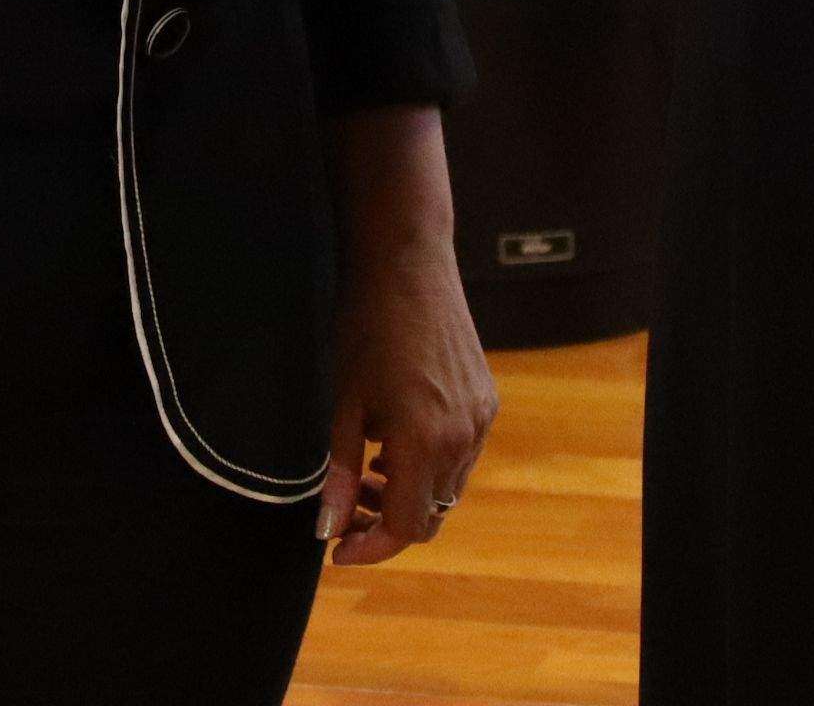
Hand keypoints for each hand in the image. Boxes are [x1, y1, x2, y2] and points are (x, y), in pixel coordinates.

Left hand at [319, 210, 497, 566]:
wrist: (407, 264)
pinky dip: (430, 464)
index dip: (370, 547)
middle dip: (387, 523)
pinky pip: (462, 454)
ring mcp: (481, 419)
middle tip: (346, 511)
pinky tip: (397, 440)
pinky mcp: (487, 400)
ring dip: (410, 494)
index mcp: (424, 441)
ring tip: (369, 470)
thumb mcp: (343, 405)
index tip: (338, 550)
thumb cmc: (367, 328)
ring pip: (449, 487)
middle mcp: (463, 437)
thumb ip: (339, 473)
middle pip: (431, 516)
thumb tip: (326, 528)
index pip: (405, 527)